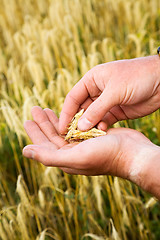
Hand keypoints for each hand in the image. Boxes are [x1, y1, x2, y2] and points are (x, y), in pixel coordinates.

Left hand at [23, 106, 159, 198]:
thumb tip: (25, 151)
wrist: (132, 153)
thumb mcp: (75, 157)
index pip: (45, 145)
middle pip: (53, 135)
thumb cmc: (105, 156)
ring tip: (46, 109)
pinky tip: (67, 111)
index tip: (27, 120)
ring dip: (55, 119)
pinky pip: (77, 125)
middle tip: (35, 108)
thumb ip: (49, 156)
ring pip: (64, 129)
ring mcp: (84, 143)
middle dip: (44, 122)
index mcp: (66, 158)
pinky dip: (70, 118)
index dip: (35, 133)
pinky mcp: (94, 135)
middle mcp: (73, 152)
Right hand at [59, 55, 159, 133]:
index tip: (61, 128)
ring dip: (89, 127)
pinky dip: (101, 128)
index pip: (73, 98)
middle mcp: (97, 91)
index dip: (66, 113)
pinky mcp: (116, 111)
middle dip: (77, 122)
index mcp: (92, 80)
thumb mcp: (115, 92)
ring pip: (92, 117)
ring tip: (87, 137)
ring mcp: (107, 102)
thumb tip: (81, 127)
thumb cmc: (137, 77)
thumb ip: (97, 110)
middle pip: (81, 109)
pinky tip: (102, 133)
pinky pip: (104, 121)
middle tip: (73, 137)